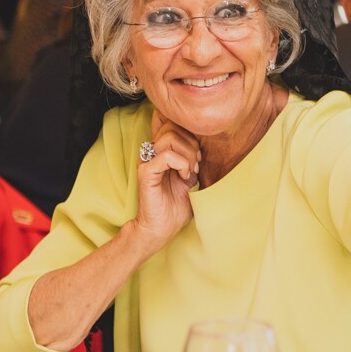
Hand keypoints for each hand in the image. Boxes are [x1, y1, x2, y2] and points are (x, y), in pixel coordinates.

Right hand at [132, 113, 200, 253]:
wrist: (161, 229)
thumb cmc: (176, 207)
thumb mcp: (192, 177)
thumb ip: (193, 157)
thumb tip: (205, 140)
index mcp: (162, 150)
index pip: (172, 122)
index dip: (190, 134)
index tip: (198, 157)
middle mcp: (152, 152)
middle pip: (173, 126)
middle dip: (192, 144)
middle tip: (195, 165)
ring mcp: (147, 160)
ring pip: (170, 137)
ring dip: (187, 154)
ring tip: (189, 172)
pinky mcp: (146, 172)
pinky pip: (166, 155)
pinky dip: (181, 164)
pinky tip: (183, 177)